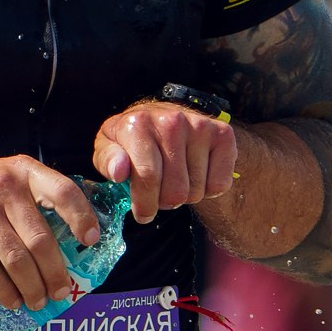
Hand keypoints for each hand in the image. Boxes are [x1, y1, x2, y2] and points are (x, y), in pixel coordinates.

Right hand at [0, 153, 101, 312]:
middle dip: (55, 272)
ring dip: (32, 287)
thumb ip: (35, 196)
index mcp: (23, 171)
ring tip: (38, 301)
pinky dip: (5, 290)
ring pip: (17, 259)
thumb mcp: (6, 176)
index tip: (90, 241)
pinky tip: (12, 300)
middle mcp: (4, 188)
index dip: (82, 218)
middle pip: (40, 238)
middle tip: (61, 291)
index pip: (63, 192)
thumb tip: (74, 233)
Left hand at [92, 100, 237, 225]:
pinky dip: (209, 189)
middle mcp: (172, 121)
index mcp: (138, 124)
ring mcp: (200, 126)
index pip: (148, 176)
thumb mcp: (109, 146)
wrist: (164, 116)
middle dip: (165, 202)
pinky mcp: (223, 135)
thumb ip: (108, 160)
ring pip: (197, 191)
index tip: (143, 214)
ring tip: (177, 180)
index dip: (145, 204)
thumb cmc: (133, 139)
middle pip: (175, 191)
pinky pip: (220, 185)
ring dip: (186, 196)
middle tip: (160, 193)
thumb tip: (119, 172)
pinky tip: (197, 174)